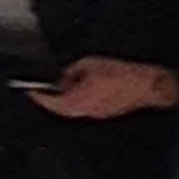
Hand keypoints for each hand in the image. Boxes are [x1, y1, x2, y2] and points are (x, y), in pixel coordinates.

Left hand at [41, 57, 177, 120]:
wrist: (147, 85)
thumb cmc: (121, 74)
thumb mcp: (90, 64)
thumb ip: (72, 71)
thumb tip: (64, 76)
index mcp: (79, 100)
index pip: (53, 103)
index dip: (40, 97)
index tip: (31, 90)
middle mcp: (87, 111)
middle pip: (62, 109)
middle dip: (52, 98)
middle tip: (45, 88)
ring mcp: (98, 114)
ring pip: (74, 109)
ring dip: (67, 98)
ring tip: (65, 84)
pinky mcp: (107, 113)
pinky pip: (87, 107)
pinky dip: (80, 99)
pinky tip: (84, 87)